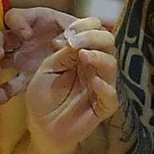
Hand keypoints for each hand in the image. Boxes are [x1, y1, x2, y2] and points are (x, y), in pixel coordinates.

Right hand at [0, 6, 80, 104]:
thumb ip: (80, 28)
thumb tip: (67, 38)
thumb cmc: (85, 44)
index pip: (15, 17)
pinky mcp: (23, 79)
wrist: (89, 72)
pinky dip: (1, 93)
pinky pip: (8, 86)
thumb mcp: (85, 32)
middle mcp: (23, 41)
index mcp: (35, 25)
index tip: (25, 35)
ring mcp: (20, 60)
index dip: (17, 23)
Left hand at [23, 18, 118, 153]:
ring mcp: (102, 86)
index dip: (86, 26)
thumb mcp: (47, 69)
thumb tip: (75, 38)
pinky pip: (111, 95)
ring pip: (112, 65)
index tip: (70, 32)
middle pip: (108, 43)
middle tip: (75, 42)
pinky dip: (105, 87)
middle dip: (94, 37)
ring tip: (83, 55)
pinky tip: (94, 82)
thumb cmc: (43, 97)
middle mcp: (95, 67)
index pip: (95, 32)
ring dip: (99, 57)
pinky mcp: (104, 106)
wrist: (42, 127)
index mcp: (82, 55)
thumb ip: (63, 55)